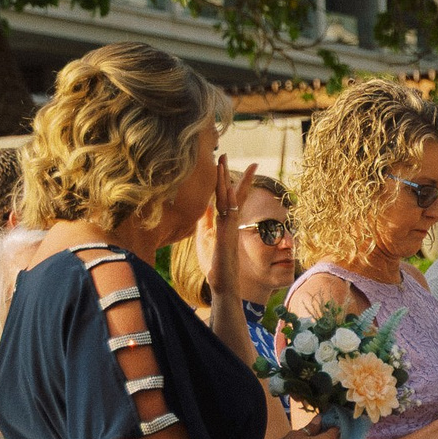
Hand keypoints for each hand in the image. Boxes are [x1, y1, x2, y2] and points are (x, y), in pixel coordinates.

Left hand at [204, 158, 257, 300]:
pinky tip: (223, 185)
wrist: (224, 284)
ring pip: (228, 198)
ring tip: (222, 161)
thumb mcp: (207, 240)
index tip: (224, 164)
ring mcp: (230, 227)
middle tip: (225, 154)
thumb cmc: (216, 267)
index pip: (228, 197)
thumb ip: (207, 222)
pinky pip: (227, 212)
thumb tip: (205, 207)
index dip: (227, 180)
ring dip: (224, 179)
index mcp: (225, 223)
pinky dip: (226, 198)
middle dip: (229, 173)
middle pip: (232, 192)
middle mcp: (230, 222)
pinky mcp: (227, 234)